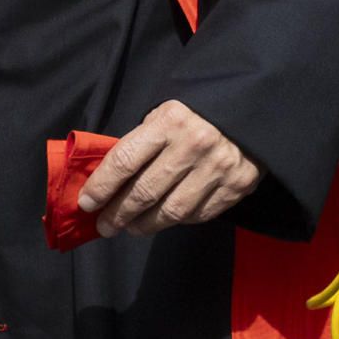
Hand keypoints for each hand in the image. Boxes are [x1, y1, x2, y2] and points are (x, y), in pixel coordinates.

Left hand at [77, 99, 261, 235]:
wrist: (252, 110)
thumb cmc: (197, 112)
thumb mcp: (165, 113)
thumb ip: (141, 142)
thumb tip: (108, 180)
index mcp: (169, 121)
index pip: (125, 160)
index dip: (102, 186)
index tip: (86, 203)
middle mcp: (193, 145)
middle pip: (145, 192)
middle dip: (118, 214)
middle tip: (104, 226)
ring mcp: (217, 168)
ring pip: (171, 211)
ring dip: (144, 225)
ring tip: (130, 228)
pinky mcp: (236, 186)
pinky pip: (198, 214)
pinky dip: (177, 220)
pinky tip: (165, 219)